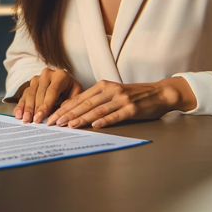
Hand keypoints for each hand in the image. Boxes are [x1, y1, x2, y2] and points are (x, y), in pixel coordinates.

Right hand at [14, 68, 83, 123]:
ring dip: (26, 107)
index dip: (45, 106)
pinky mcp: (31, 83)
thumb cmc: (72, 91)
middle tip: (31, 121)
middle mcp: (47, 74)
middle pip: (39, 93)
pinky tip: (18, 113)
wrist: (67, 82)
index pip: (51, 92)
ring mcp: (38, 78)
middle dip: (34, 108)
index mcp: (60, 76)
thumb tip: (59, 115)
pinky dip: (21, 105)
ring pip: (30, 93)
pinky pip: (25, 94)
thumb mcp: (76, 96)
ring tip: (24, 119)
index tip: (39, 118)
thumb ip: (69, 103)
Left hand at [47, 77, 196, 128]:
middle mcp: (110, 90)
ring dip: (82, 118)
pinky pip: (116, 115)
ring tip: (69, 125)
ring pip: (97, 109)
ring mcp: (121, 99)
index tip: (52, 115)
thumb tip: (77, 111)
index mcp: (103, 86)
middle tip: (54, 122)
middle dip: (68, 113)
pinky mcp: (132, 108)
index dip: (65, 107)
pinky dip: (104, 120)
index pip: (79, 98)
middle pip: (85, 103)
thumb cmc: (134, 95)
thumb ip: (97, 99)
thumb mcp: (113, 93)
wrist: (159, 93)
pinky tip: (95, 125)